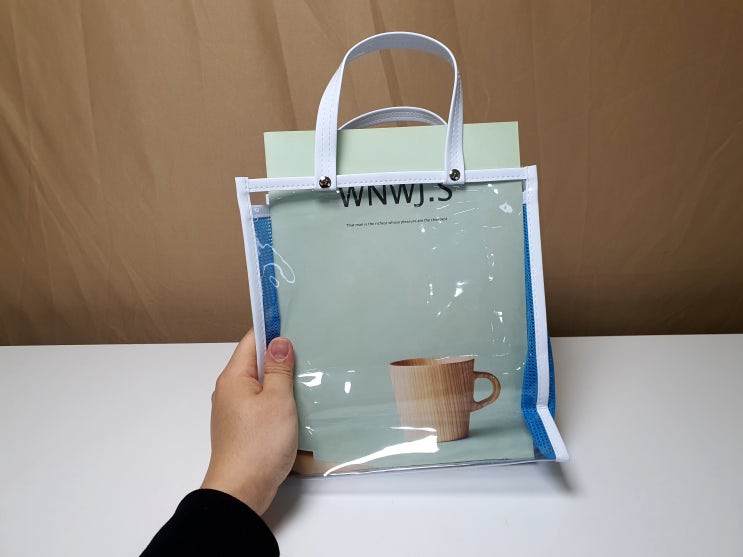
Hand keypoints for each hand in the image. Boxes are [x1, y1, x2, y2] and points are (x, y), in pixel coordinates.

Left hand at [201, 330, 297, 514]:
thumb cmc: (259, 444)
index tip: (295, 323)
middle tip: (310, 350)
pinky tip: (296, 405)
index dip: (272, 330)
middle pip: (255, 363)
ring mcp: (234, 412)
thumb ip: (279, 369)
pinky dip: (277, 400)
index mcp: (233, 378)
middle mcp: (229, 391)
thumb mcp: (277, 400)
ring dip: (280, 381)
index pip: (251, 341)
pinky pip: (261, 405)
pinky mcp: (242, 429)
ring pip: (260, 385)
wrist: (241, 491)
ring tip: (308, 376)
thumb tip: (279, 342)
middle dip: (280, 356)